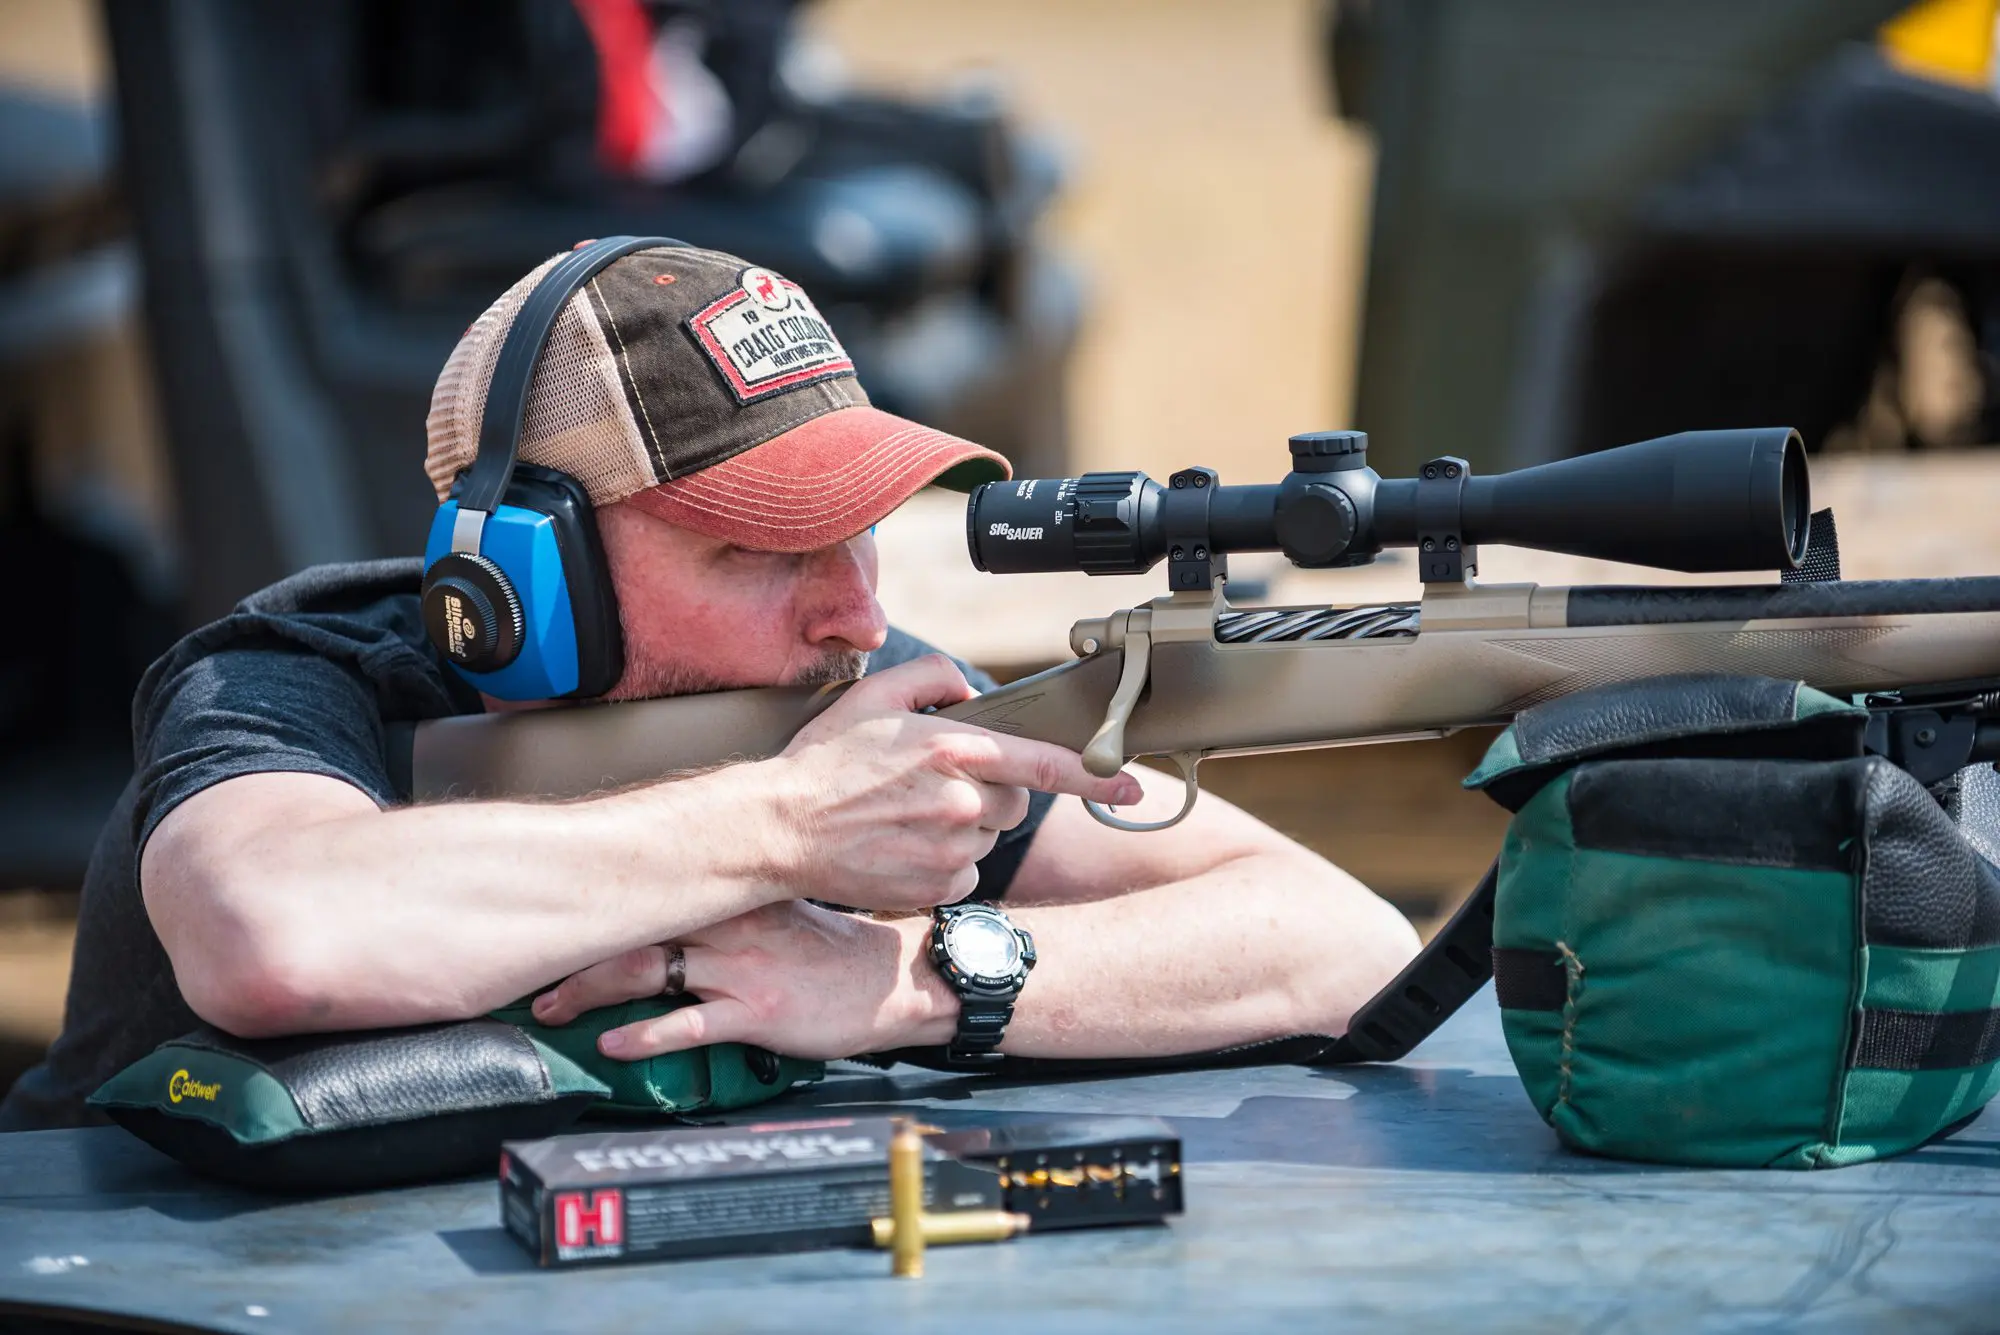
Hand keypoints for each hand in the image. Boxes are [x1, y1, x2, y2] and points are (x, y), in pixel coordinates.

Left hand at [528, 903, 955, 1061]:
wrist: (895, 980)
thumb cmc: (836, 953)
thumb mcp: (780, 911)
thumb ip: (726, 909)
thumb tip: (670, 912)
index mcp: (735, 897)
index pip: (652, 888)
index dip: (595, 899)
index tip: (550, 912)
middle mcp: (731, 925)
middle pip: (635, 926)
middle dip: (575, 951)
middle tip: (532, 978)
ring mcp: (743, 969)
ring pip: (650, 970)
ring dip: (591, 991)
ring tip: (553, 1011)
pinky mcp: (759, 1012)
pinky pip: (690, 1025)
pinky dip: (645, 1035)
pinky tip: (613, 1045)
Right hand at [758, 654, 1140, 911]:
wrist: (777, 831)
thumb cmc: (823, 763)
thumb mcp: (873, 696)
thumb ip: (932, 678)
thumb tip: (970, 691)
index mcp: (953, 749)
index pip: (1044, 762)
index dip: (1097, 775)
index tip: (1132, 785)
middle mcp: (961, 801)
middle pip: (1014, 800)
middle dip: (988, 791)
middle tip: (933, 787)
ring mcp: (951, 849)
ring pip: (988, 836)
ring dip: (964, 826)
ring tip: (906, 817)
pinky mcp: (937, 886)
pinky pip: (966, 871)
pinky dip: (945, 861)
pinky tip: (902, 847)